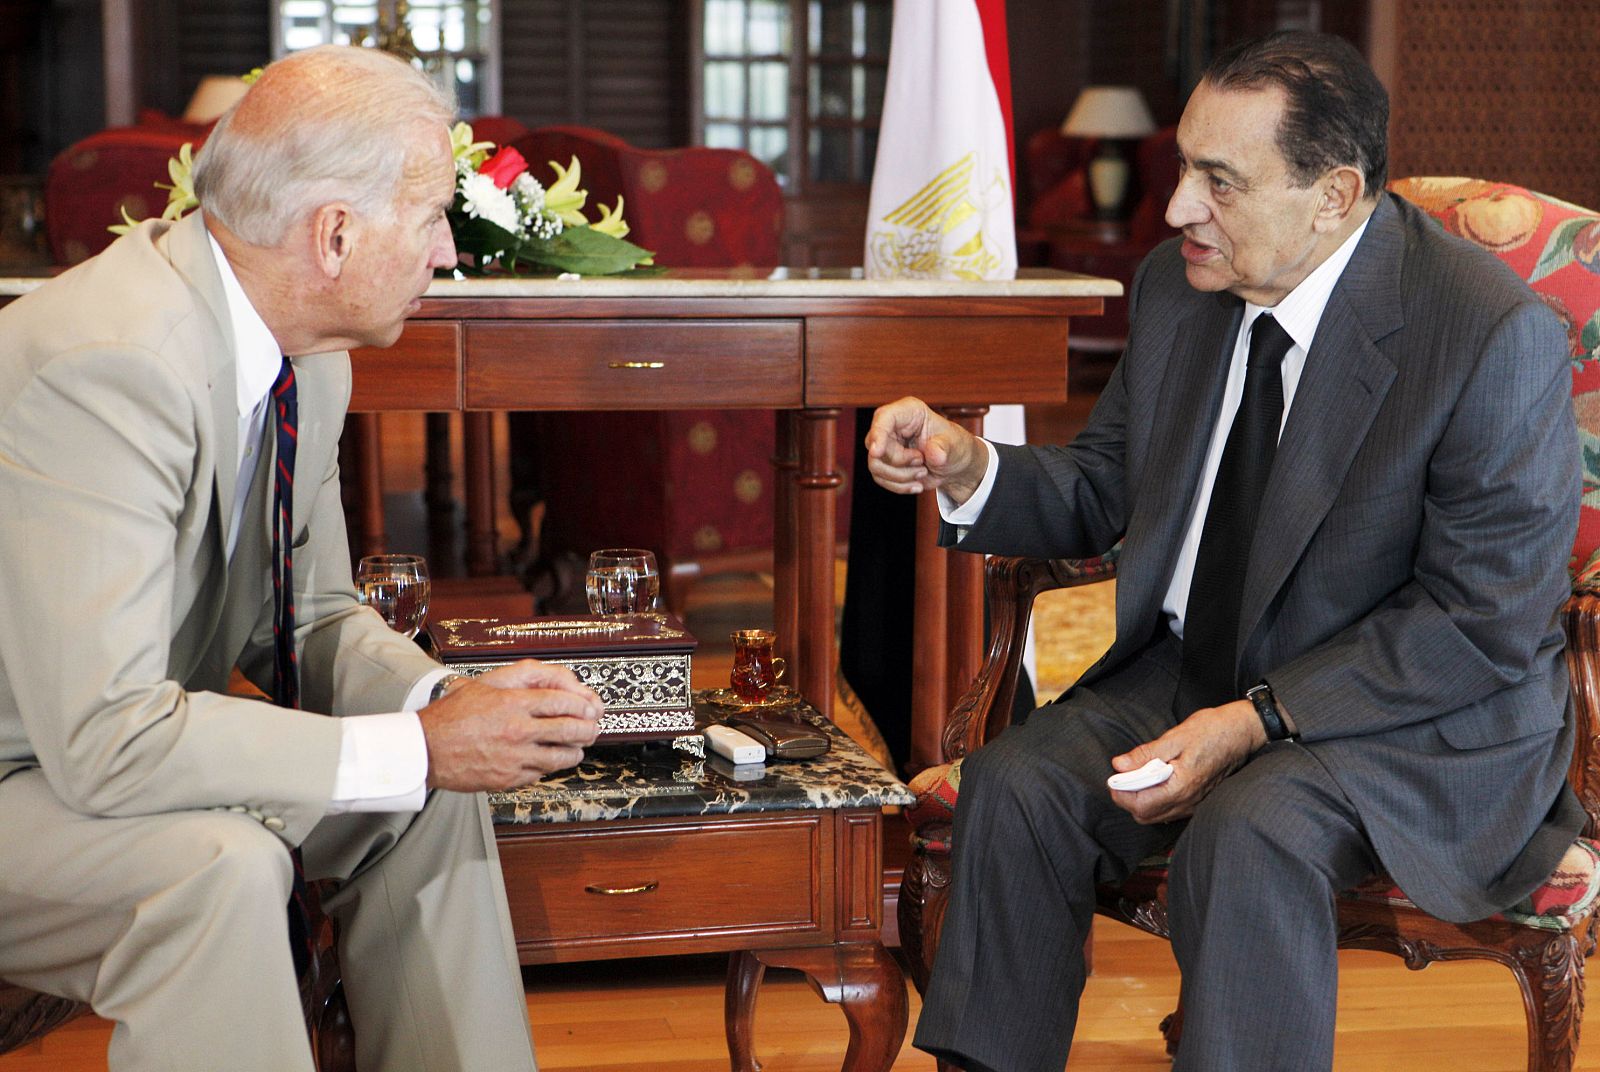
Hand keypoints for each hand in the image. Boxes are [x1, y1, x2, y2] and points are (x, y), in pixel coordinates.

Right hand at [419, 660, 602, 790]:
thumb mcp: (485, 685)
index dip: (582, 705)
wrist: (424, 750)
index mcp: (512, 704)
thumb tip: (551, 682)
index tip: (589, 708)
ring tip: (577, 748)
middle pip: (569, 730)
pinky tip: (550, 761)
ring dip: (574, 752)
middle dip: (587, 729)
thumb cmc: (450, 716)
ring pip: (560, 757)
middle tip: (592, 729)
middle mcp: (517, 730)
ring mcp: (514, 757)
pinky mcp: (508, 779)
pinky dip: (549, 767)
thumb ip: (519, 680)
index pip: (562, 702)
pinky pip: (540, 773)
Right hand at [864, 396, 987, 503]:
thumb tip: (934, 454)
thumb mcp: (954, 445)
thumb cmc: (954, 447)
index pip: (884, 418)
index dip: (878, 434)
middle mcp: (893, 426)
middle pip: (877, 447)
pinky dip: (900, 486)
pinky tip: (916, 484)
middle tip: (922, 463)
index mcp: (909, 411)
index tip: (878, 453)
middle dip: (900, 463)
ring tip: (923, 472)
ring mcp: (886, 445)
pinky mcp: (885, 463)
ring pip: (876, 466)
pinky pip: (881, 478)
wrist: (953, 465)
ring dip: (901, 477)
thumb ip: (944, 447)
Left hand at [1107, 700, 1265, 823]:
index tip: (1115, 776)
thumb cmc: (1213, 730)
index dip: (1122, 793)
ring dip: (1141, 799)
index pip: (1140, 805)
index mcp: (1181, 787)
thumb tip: (1119, 765)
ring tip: (1140, 774)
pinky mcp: (1197, 801)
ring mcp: (1194, 804)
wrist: (1244, 732)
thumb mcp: (1175, 737)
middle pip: (1145, 815)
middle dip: (1129, 798)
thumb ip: (1146, 754)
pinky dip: (1155, 799)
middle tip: (1125, 774)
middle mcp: (1188, 802)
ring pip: (1156, 815)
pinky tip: (1156, 779)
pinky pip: (1169, 810)